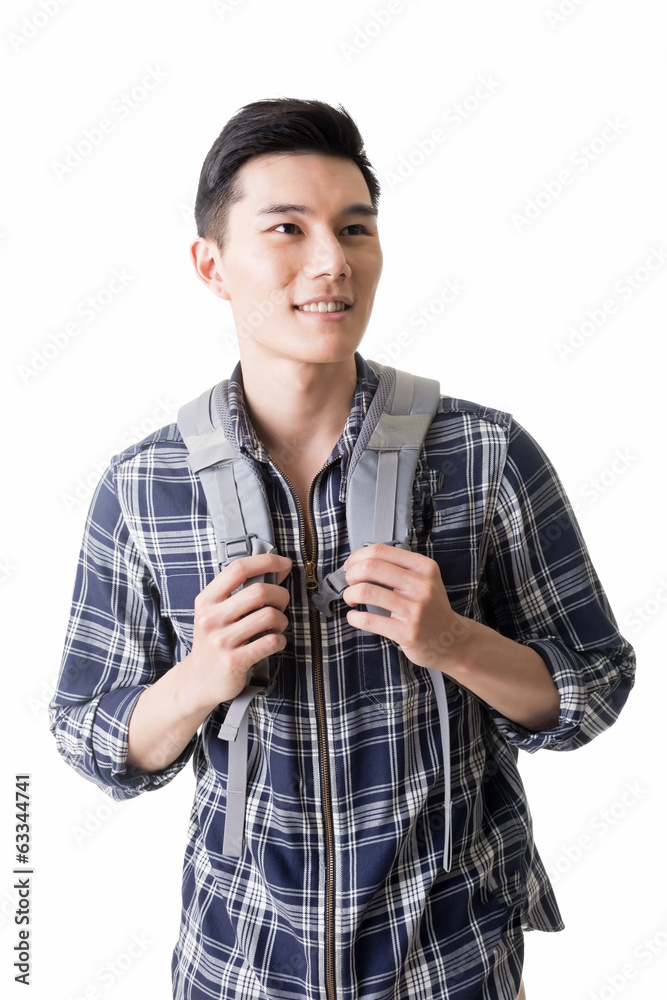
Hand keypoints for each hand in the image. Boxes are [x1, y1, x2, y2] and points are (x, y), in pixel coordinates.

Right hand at [183, 552, 291, 711]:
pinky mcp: (234, 661)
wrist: (197, 680)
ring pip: (269, 616)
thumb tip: (277, 569)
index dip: (266, 561)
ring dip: (282, 620)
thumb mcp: (216, 612)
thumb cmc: (214, 641)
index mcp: (207, 600)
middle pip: (259, 591)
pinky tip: (274, 641)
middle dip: (280, 595)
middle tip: (281, 604)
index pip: (238, 569)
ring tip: (276, 626)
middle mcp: (211, 618)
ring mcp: (221, 640)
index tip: (284, 563)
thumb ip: (241, 592)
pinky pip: (271, 641)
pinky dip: (280, 639)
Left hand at [342, 544, 467, 670]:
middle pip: (371, 567)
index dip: (358, 556)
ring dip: (350, 594)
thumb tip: (360, 562)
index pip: (381, 550)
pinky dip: (354, 618)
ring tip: (351, 599)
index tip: (350, 565)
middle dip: (351, 574)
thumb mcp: (425, 580)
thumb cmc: (432, 608)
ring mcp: (415, 610)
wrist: (452, 640)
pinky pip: (369, 620)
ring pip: (366, 592)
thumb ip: (399, 568)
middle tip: (349, 583)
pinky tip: (355, 617)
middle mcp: (422, 585)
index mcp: (424, 567)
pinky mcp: (407, 632)